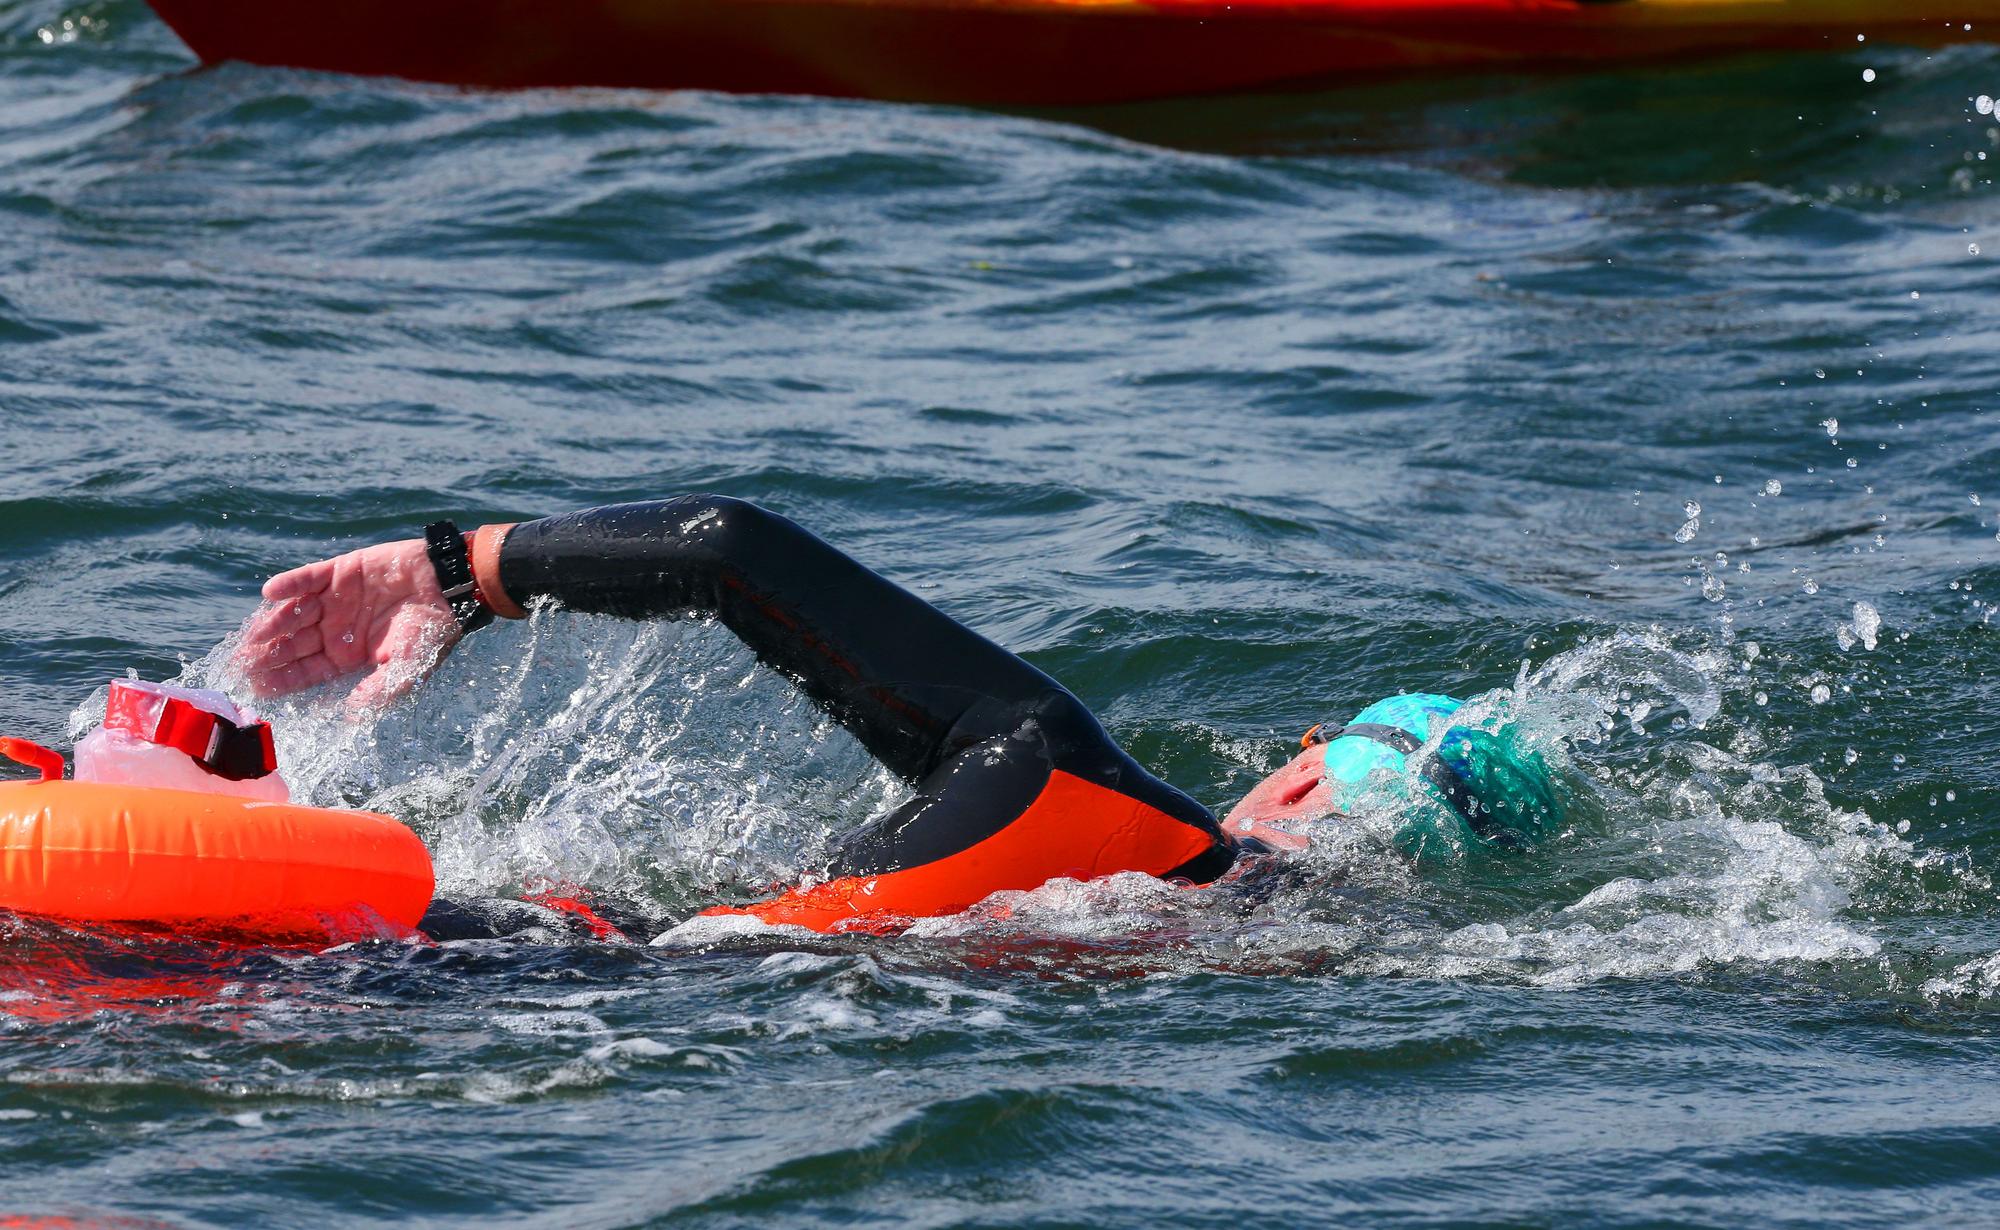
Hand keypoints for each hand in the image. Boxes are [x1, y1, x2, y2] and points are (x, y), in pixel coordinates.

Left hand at [235, 538, 461, 711]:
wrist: (451, 586)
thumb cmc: (433, 632)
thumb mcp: (407, 669)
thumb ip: (378, 692)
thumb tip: (351, 717)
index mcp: (349, 655)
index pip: (307, 671)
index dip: (283, 679)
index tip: (257, 688)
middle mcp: (337, 629)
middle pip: (293, 643)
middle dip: (268, 654)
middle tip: (242, 664)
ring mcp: (336, 599)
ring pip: (295, 613)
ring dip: (273, 623)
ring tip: (253, 635)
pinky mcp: (341, 571)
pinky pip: (308, 578)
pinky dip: (289, 584)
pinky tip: (271, 593)